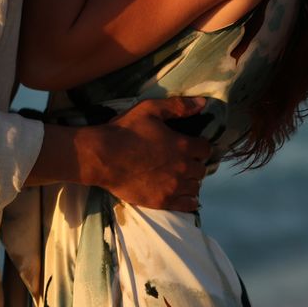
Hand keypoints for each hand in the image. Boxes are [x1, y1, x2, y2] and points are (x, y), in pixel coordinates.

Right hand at [78, 97, 211, 212]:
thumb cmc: (124, 131)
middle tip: (179, 162)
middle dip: (193, 164)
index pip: (206, 149)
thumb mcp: (149, 109)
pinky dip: (188, 200)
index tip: (189, 147)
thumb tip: (202, 102)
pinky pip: (188, 204)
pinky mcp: (163, 201)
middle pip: (201, 169)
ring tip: (177, 178)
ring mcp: (174, 186)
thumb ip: (177, 106)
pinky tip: (180, 194)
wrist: (102, 157)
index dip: (198, 147)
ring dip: (189, 181)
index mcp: (183, 145)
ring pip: (196, 187)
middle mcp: (183, 168)